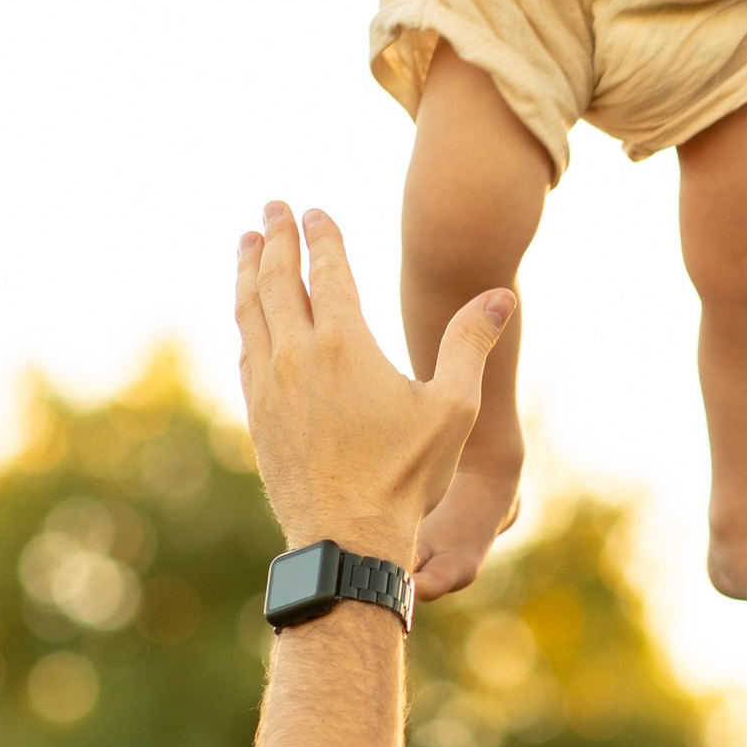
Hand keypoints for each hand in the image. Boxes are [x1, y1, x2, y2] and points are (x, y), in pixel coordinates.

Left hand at [234, 204, 508, 564]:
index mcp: (344, 346)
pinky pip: (247, 353)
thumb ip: (470, 344)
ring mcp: (269, 387)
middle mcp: (297, 357)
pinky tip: (249, 317)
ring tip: (248, 245)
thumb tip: (500, 295)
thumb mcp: (453, 409)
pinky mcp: (257, 417)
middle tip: (273, 206)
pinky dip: (247, 321)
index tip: (314, 209)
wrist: (345, 540)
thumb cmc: (405, 477)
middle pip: (277, 281)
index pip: (327, 272)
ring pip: (251, 312)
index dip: (321, 236)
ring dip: (248, 272)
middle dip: (276, 238)